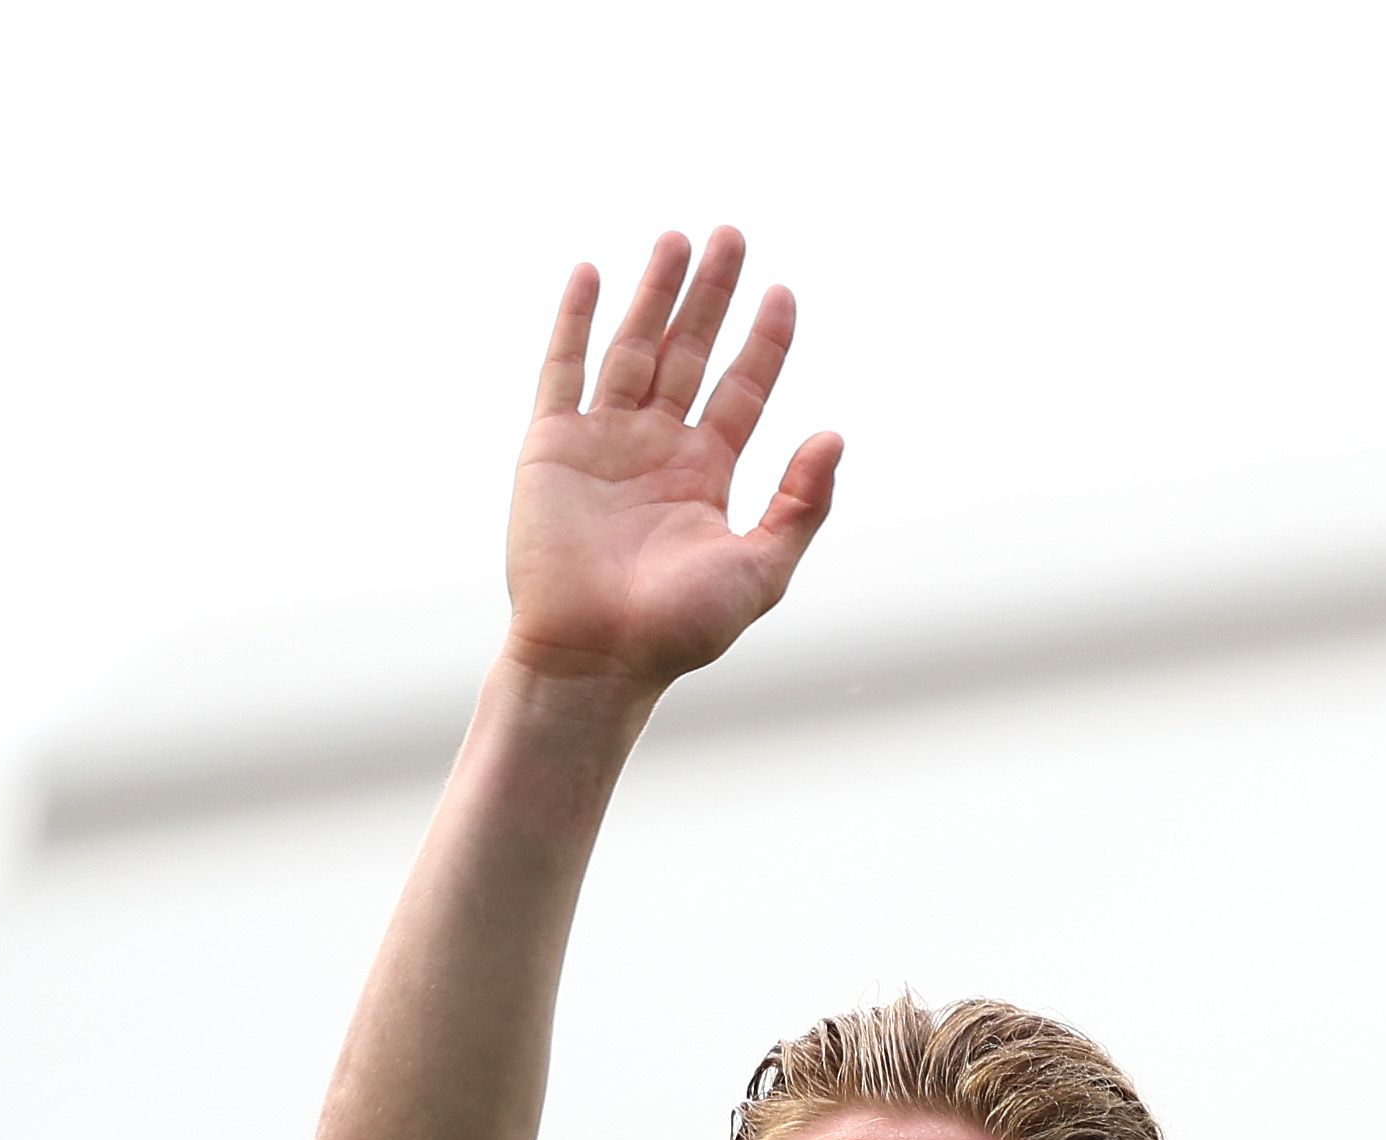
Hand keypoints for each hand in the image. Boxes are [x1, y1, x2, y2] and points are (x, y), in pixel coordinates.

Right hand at [505, 229, 842, 693]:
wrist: (595, 659)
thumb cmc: (678, 630)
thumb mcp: (761, 569)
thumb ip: (801, 504)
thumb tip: (835, 434)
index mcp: (705, 474)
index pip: (742, 389)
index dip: (763, 341)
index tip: (783, 292)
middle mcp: (656, 448)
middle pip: (690, 352)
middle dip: (711, 296)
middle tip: (732, 234)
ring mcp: (602, 442)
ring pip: (634, 348)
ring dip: (654, 293)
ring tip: (677, 237)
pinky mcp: (551, 447)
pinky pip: (563, 371)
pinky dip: (575, 322)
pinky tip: (592, 273)